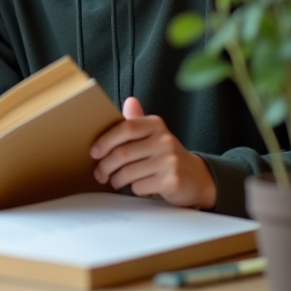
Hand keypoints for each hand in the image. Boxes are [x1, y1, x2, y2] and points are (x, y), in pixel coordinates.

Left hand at [90, 98, 216, 208]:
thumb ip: (137, 122)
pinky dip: (133, 189)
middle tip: (100, 174)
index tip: (94, 152)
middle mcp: (165, 140)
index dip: (105, 141)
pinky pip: (139, 186)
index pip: (126, 128)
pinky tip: (137, 187)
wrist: (196, 178)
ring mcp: (170, 161)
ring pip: (128, 172)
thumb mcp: (153, 136)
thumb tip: (130, 101)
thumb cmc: (165, 155)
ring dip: (116, 180)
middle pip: (122, 153)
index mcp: (156, 125)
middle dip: (105, 166)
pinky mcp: (172, 181)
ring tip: (115, 181)